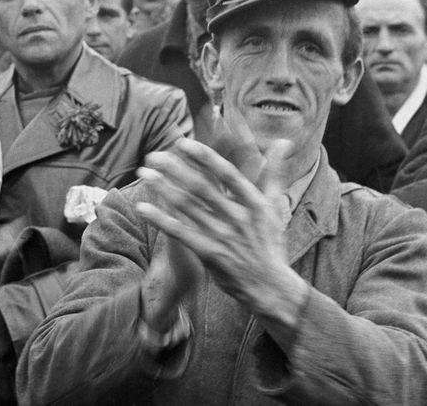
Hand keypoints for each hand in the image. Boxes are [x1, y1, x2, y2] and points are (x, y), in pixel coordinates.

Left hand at [135, 138, 305, 328]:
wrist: (271, 286)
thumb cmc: (270, 242)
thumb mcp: (275, 206)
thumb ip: (275, 172)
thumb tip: (283, 140)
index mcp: (255, 204)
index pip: (227, 174)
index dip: (204, 157)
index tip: (183, 143)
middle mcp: (239, 218)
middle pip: (202, 188)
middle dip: (175, 169)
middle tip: (155, 155)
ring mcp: (224, 237)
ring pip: (187, 208)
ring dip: (163, 188)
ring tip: (145, 173)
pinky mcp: (210, 254)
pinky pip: (181, 233)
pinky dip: (161, 219)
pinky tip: (143, 208)